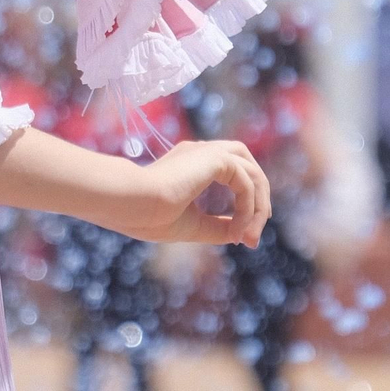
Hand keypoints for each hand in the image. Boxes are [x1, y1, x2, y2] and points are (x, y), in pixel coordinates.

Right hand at [95, 139, 272, 246]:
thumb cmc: (149, 216)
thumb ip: (216, 225)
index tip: (242, 238)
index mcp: (192, 164)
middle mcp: (201, 152)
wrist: (131, 205)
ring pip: (252, 172)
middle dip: (259, 201)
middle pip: (248, 167)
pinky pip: (246, 182)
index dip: (245, 205)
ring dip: (258, 206)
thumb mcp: (192, 225)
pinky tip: (237, 229)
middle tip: (253, 237)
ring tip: (250, 236)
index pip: (232, 174)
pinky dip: (248, 208)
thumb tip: (242, 234)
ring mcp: (208, 151)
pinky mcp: (214, 158)